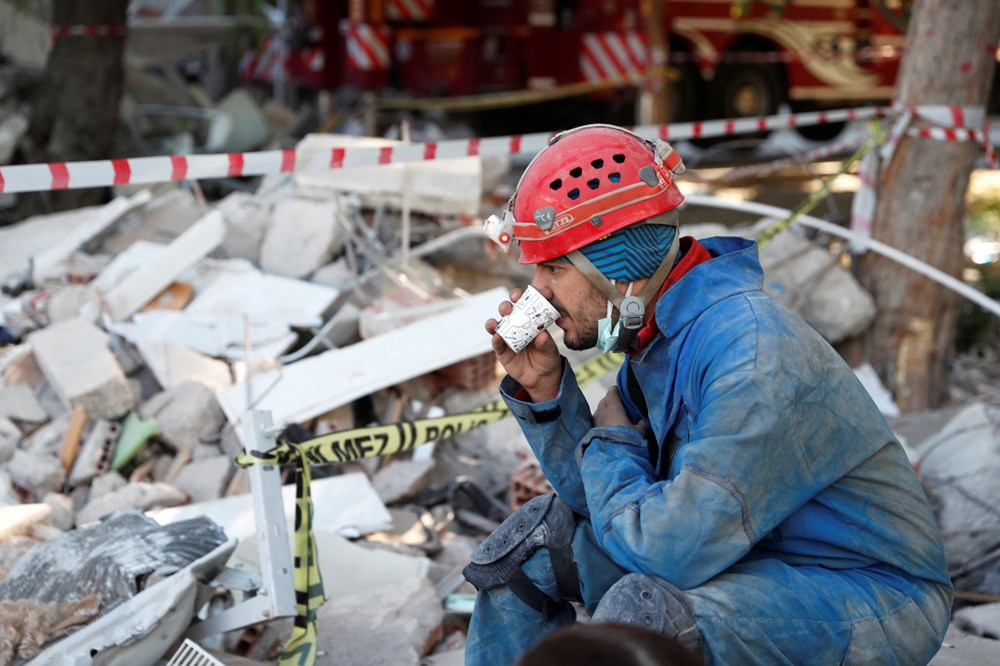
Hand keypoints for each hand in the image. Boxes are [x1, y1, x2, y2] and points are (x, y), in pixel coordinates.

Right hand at [486, 286, 562, 401]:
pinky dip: (496, 338)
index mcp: (530, 320)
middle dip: (509, 303)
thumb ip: (546, 343)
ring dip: (498, 318)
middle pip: (509, 309)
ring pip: (499, 323)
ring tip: (501, 317)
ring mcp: (507, 336)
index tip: (537, 291)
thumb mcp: (550, 351)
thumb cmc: (547, 358)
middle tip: (513, 301)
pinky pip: (496, 342)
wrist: (540, 378)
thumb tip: (541, 335)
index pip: (527, 304)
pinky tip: (497, 336)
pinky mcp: (501, 350)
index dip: (530, 295)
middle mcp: (517, 325)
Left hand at [593, 387, 648, 437]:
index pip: (611, 393)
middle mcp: (602, 414)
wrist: (613, 459)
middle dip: (609, 400)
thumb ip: (643, 423)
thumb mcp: (640, 432)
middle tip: (617, 403)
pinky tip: (605, 426)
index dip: (615, 390)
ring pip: (598, 411)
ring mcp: (595, 423)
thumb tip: (645, 419)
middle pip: (603, 401)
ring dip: (603, 410)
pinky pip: (595, 421)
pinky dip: (600, 420)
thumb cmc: (628, 442)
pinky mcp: (591, 433)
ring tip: (611, 415)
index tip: (619, 390)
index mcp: (614, 409)